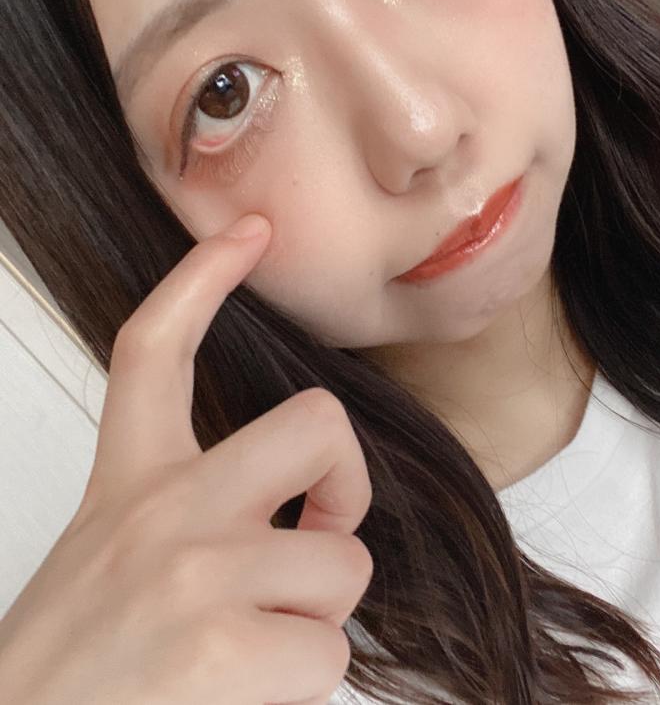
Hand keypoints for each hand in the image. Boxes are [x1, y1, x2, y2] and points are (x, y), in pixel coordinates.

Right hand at [0, 214, 371, 704]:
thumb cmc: (78, 666)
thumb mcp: (110, 557)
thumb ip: (194, 515)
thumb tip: (302, 515)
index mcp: (130, 481)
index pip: (155, 348)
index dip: (202, 279)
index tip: (248, 234)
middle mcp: (163, 508)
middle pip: (316, 424)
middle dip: (348, 480)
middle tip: (322, 530)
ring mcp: (195, 572)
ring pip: (343, 565)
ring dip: (317, 616)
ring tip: (254, 651)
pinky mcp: (220, 648)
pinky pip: (329, 650)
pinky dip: (303, 681)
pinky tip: (245, 693)